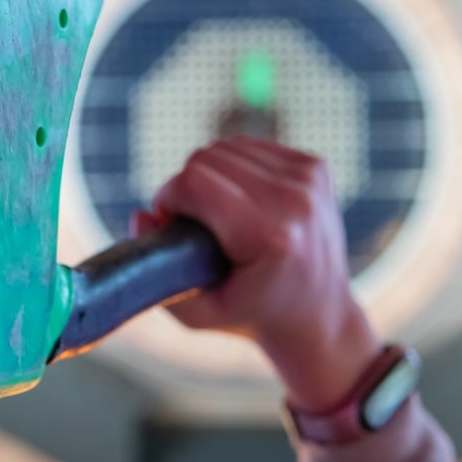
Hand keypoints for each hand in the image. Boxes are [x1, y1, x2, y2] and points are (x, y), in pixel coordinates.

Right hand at [133, 137, 382, 412]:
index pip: (194, 183)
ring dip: (211, 176)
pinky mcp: (316, 166)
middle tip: (192, 222)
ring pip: (226, 147)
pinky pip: (250, 147)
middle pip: (206, 158)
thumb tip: (141, 216)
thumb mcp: (197, 311)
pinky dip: (236, 169)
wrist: (320, 313)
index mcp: (270, 237)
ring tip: (218, 214)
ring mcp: (309, 179)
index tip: (169, 224)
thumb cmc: (251, 314)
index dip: (168, 198)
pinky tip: (243, 201)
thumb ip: (157, 269)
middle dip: (187, 187)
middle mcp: (295, 201)